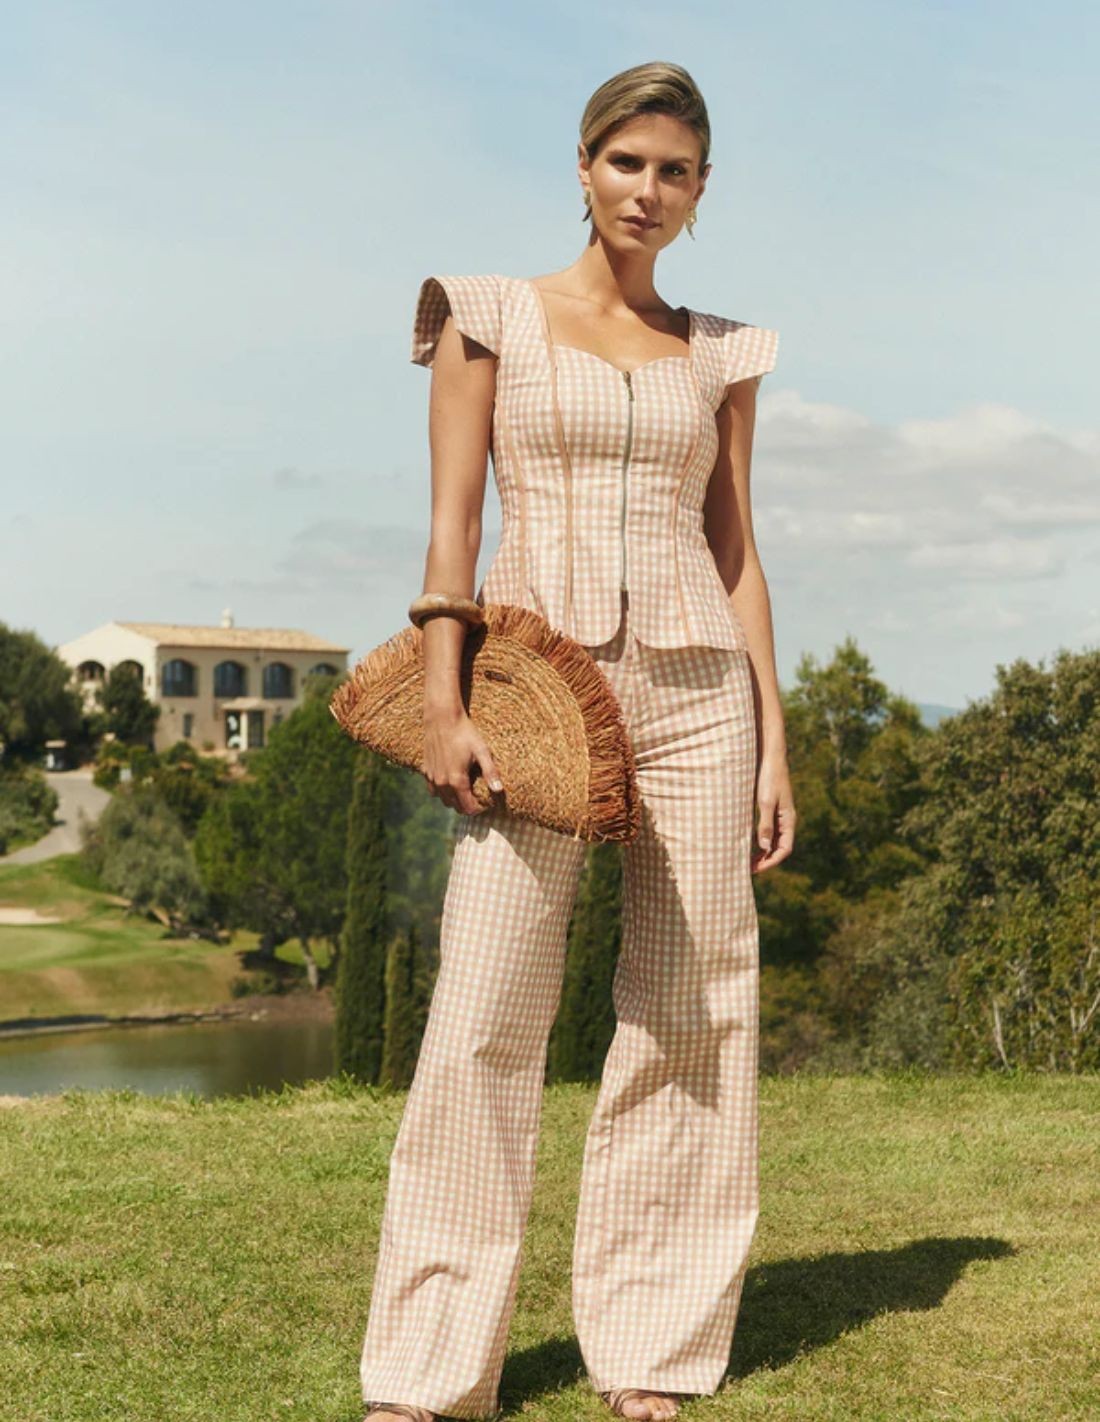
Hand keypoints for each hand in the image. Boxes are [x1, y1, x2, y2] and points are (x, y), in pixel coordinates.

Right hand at [421, 708, 504, 815]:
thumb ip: (490, 771)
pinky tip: (451, 781)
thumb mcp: (482, 751)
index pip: (468, 808)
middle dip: (468, 806)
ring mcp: (432, 778)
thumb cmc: (464, 733)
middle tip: (479, 796)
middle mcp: (442, 783)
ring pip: (444, 800)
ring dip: (455, 800)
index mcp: (457, 780)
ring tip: (467, 790)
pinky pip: (433, 790)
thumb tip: (499, 790)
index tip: (488, 802)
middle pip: (456, 807)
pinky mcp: (425, 771)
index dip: (480, 808)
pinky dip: (443, 791)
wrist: (442, 718)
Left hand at [752, 753, 794, 873]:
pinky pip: (767, 830)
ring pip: (773, 840)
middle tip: (748, 869)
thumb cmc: (769, 778)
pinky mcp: (770, 808)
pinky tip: (747, 843)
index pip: (784, 849)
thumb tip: (763, 847)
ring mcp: (779, 815)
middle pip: (779, 848)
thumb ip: (765, 824)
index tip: (757, 868)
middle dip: (766, 860)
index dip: (772, 861)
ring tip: (747, 860)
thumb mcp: (765, 802)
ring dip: (762, 852)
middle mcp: (786, 820)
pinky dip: (759, 840)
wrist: (770, 757)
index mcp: (788, 820)